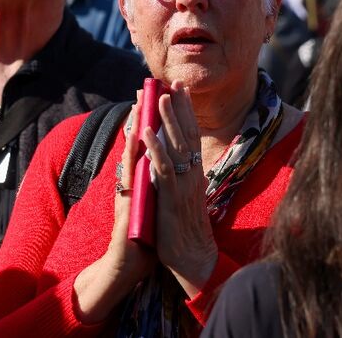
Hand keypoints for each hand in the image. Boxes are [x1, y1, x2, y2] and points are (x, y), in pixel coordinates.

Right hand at [72, 91, 155, 322]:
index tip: (157, 98)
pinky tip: (136, 137)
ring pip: (131, 153)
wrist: (130, 264)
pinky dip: (134, 154)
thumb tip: (167, 170)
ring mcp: (129, 190)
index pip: (147, 145)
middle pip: (136, 144)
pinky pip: (131, 173)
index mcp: (143, 180)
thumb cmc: (145, 236)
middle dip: (141, 115)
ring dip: (135, 127)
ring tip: (139, 104)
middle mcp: (133, 181)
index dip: (151, 123)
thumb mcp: (156, 205)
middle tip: (144, 88)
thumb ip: (158, 186)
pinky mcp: (127, 202)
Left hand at [143, 81, 217, 297]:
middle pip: (187, 133)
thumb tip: (185, 162)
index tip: (180, 89)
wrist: (192, 259)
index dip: (186, 111)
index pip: (193, 134)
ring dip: (167, 120)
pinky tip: (146, 131)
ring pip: (176, 145)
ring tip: (159, 97)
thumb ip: (185, 177)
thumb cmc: (186, 229)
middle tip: (172, 82)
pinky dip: (154, 147)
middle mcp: (193, 174)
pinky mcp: (170, 197)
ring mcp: (183, 185)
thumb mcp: (187, 197)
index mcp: (196, 173)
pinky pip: (162, 167)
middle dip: (179, 106)